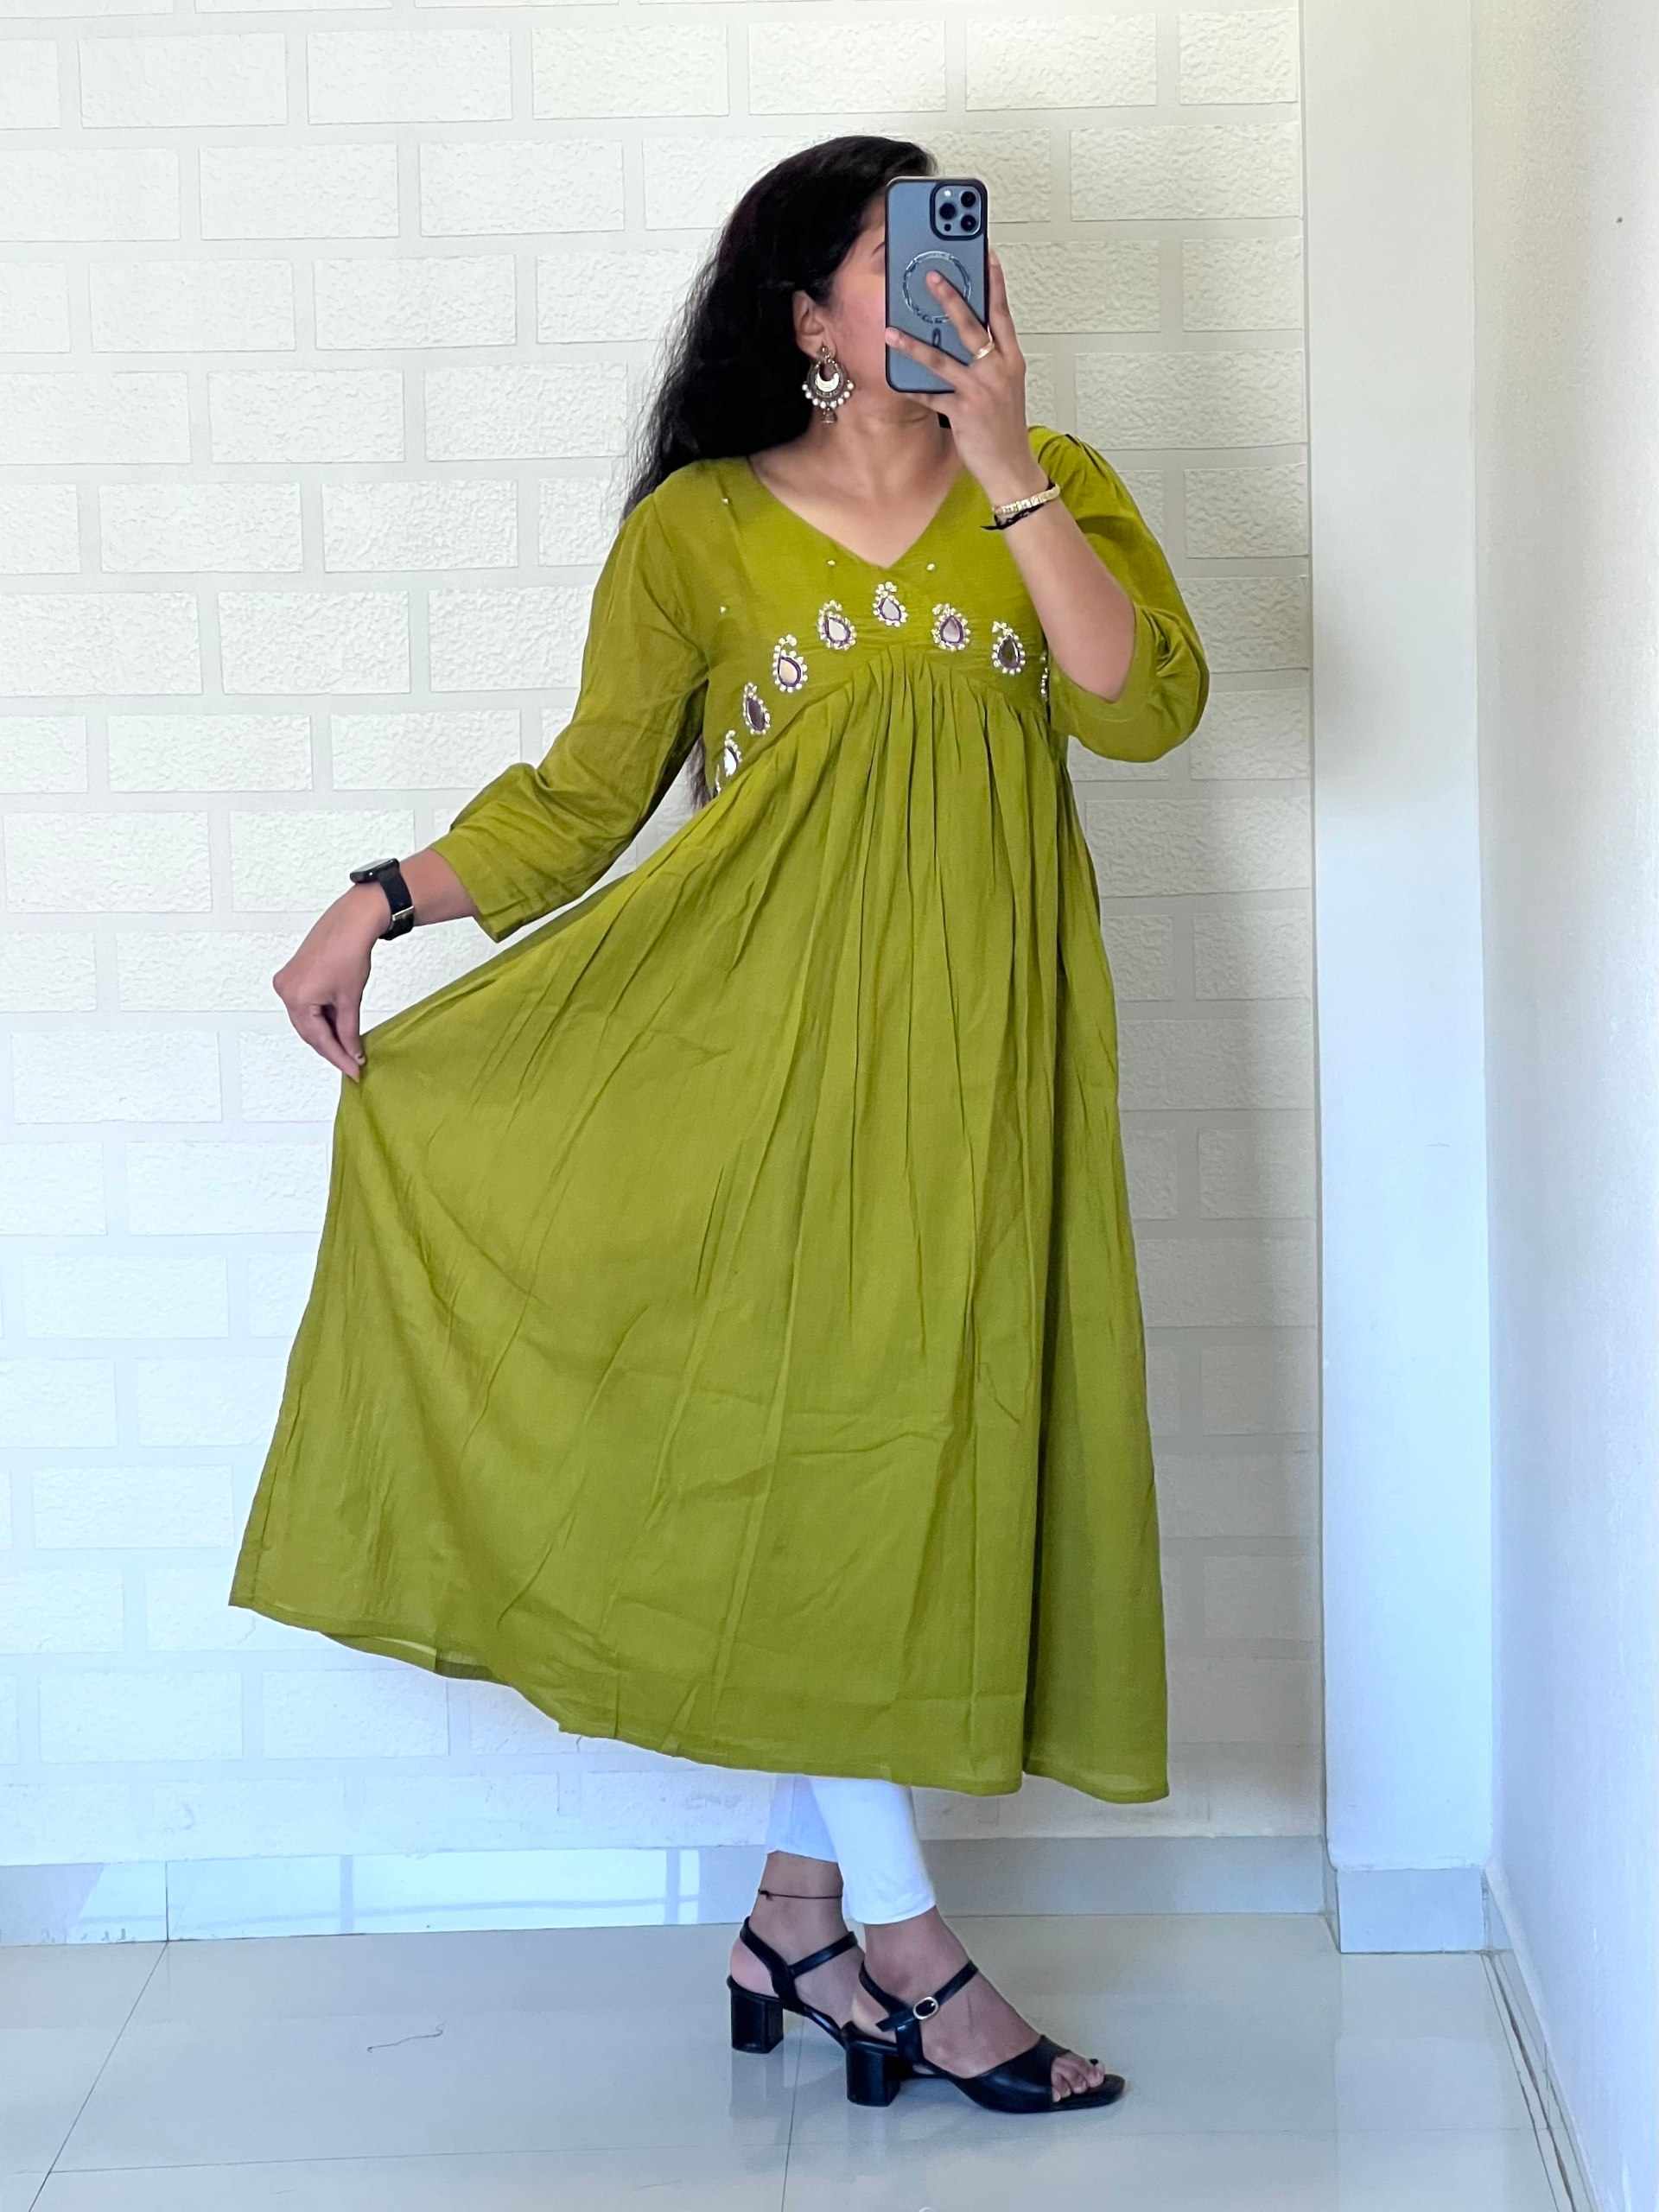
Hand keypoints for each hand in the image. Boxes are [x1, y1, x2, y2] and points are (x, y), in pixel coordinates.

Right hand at [272, 887, 382, 1080]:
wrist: (350, 923)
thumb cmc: (350, 953)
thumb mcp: (350, 999)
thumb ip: (349, 1031)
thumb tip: (353, 1053)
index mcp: (297, 998)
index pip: (319, 1039)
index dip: (339, 1057)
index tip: (353, 1070)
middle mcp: (285, 991)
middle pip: (310, 1032)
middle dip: (332, 1048)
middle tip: (352, 1064)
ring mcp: (286, 983)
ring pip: (308, 1021)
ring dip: (327, 1033)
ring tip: (349, 1046)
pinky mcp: (292, 977)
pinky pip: (306, 1006)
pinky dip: (322, 1017)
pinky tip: (338, 1026)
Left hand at [883, 248, 1042, 504]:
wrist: (1012, 467)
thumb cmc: (1006, 426)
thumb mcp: (1006, 386)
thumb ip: (990, 360)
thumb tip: (966, 336)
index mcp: (1011, 360)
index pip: (1002, 314)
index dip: (994, 283)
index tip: (986, 255)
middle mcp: (998, 370)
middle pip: (972, 326)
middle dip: (950, 298)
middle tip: (931, 276)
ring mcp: (980, 391)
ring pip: (943, 359)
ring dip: (914, 344)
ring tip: (891, 330)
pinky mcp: (963, 413)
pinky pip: (931, 396)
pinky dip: (912, 389)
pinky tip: (895, 380)